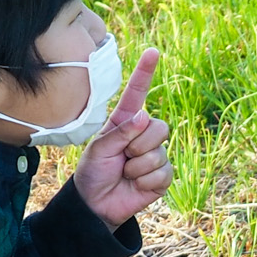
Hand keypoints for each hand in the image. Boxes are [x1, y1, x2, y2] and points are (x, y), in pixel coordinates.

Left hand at [75, 48, 173, 227]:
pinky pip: (163, 172)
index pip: (138, 93)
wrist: (96, 204)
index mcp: (125, 122)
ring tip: (125, 173)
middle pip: (158, 126)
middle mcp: (143, 135)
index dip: (145, 72)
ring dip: (137, 166)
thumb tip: (144, 117)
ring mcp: (155, 154)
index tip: (152, 52)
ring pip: (158, 152)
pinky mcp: (162, 175)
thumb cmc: (93, 172)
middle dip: (138, 144)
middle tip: (122, 157)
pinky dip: (145, 180)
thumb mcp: (98, 149)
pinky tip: (135, 184)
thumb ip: (120, 133)